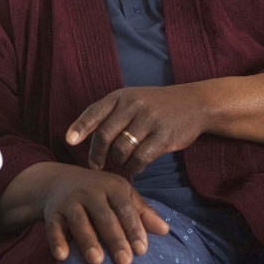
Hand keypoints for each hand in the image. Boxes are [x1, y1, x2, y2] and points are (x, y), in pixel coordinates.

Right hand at [42, 166, 167, 263]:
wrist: (58, 180)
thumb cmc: (99, 192)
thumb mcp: (121, 195)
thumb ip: (141, 212)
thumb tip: (165, 230)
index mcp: (112, 188)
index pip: (125, 209)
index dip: (134, 229)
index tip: (142, 251)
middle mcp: (90, 192)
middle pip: (104, 217)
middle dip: (115, 239)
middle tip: (124, 262)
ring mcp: (70, 202)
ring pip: (79, 221)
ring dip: (88, 240)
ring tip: (96, 261)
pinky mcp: (53, 212)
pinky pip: (54, 227)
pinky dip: (57, 240)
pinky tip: (62, 256)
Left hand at [66, 86, 207, 173]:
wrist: (194, 104)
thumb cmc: (156, 106)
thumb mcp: (132, 100)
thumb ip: (110, 114)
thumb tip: (81, 136)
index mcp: (121, 96)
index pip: (94, 112)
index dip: (80, 127)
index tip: (70, 141)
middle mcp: (133, 106)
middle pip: (104, 135)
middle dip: (96, 154)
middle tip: (96, 165)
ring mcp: (149, 120)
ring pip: (121, 149)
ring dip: (117, 161)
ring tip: (121, 162)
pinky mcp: (164, 136)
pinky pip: (140, 158)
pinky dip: (133, 166)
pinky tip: (135, 165)